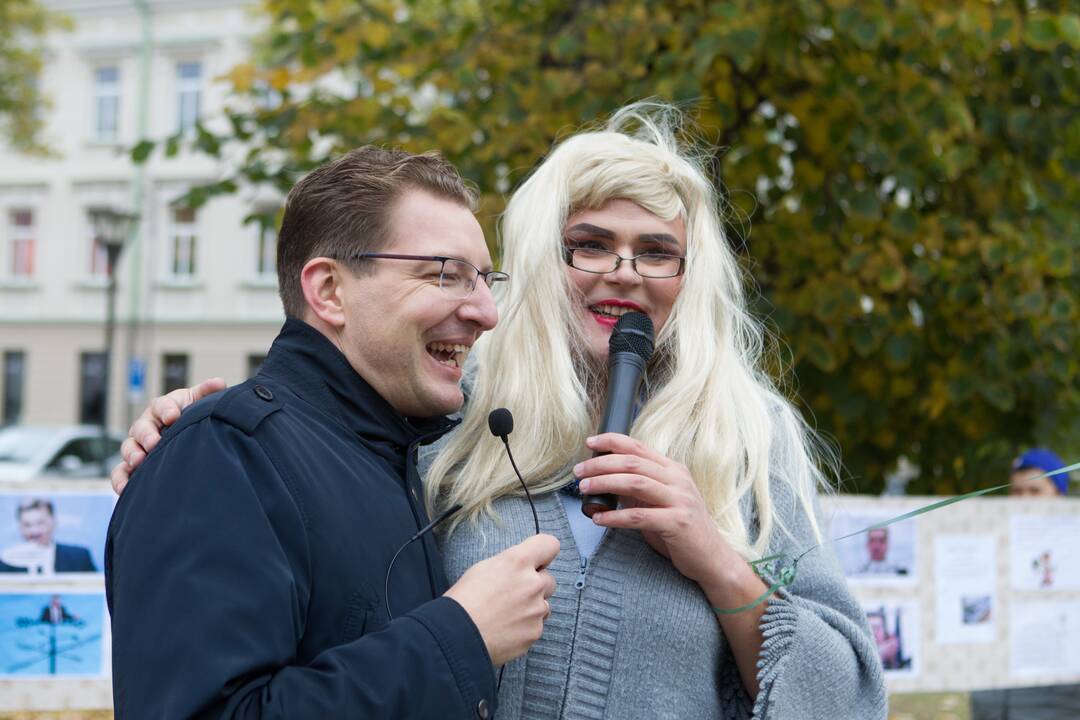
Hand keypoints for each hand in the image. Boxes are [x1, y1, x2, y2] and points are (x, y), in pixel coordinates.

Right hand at [111, 378, 227, 494]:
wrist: (185, 436)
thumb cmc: (190, 415)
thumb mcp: (198, 402)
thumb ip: (206, 393)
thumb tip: (219, 383)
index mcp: (164, 408)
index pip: (162, 406)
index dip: (166, 410)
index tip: (173, 417)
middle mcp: (147, 425)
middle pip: (141, 428)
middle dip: (146, 435)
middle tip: (154, 443)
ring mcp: (138, 445)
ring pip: (128, 449)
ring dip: (132, 455)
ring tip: (139, 462)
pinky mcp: (132, 466)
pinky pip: (120, 472)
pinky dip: (121, 479)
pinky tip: (126, 488)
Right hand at [444, 533, 558, 665]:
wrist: (456, 636)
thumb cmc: (463, 601)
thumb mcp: (483, 568)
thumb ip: (510, 565)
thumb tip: (520, 569)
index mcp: (518, 561)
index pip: (549, 545)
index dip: (544, 553)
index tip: (537, 561)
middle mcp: (533, 583)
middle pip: (549, 579)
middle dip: (536, 585)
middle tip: (514, 595)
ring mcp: (537, 610)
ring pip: (544, 605)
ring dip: (531, 608)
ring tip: (505, 616)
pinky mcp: (535, 632)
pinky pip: (536, 626)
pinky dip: (524, 628)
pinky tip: (505, 630)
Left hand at [574, 433, 738, 591]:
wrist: (712, 558)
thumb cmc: (681, 530)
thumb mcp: (658, 503)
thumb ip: (634, 492)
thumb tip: (599, 488)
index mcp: (673, 470)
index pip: (638, 447)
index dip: (611, 441)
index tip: (590, 442)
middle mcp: (678, 480)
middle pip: (632, 463)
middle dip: (600, 464)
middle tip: (579, 472)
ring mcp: (680, 500)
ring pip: (635, 483)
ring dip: (605, 483)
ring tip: (584, 489)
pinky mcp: (677, 523)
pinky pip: (639, 516)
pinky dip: (615, 516)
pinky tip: (599, 519)